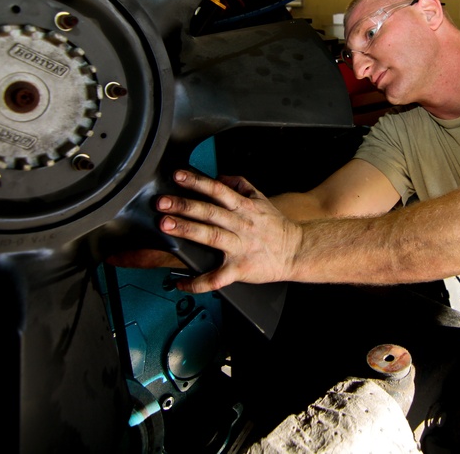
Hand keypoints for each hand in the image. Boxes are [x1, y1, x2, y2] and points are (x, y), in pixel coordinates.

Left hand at [156, 170, 302, 292]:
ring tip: (166, 225)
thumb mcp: (261, 199)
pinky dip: (198, 282)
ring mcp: (239, 247)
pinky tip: (181, 283)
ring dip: (187, 230)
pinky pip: (217, 277)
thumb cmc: (277, 227)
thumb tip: (220, 176)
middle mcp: (240, 225)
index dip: (197, 182)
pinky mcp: (240, 269)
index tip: (178, 176)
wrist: (297, 251)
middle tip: (162, 202)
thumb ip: (241, 185)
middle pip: (209, 212)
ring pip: (211, 236)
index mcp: (244, 207)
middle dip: (184, 205)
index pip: (217, 190)